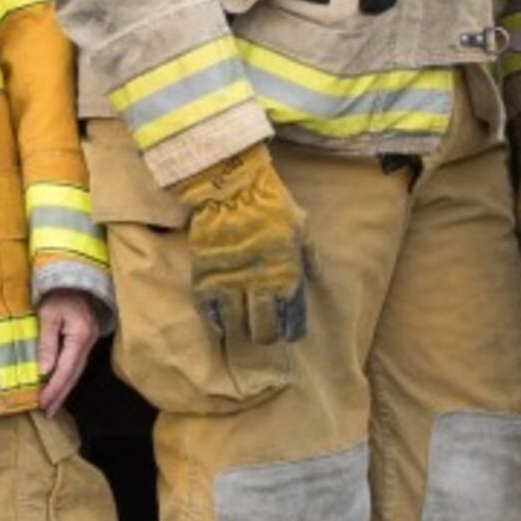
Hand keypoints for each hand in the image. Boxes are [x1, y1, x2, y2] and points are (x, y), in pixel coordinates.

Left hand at [37, 290, 106, 410]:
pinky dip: (67, 377)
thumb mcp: (47, 315)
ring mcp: (90, 341)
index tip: (43, 403)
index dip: (54, 388)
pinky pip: (76, 363)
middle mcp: (88, 342)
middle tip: (47, 412)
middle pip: (74, 375)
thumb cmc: (58, 293)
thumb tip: (44, 371)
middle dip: (60, 395)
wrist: (75, 278)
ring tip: (52, 405)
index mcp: (80, 336)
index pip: (66, 369)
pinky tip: (59, 385)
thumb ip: (47, 343)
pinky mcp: (86, 339)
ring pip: (77, 371)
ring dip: (64, 388)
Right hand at [168, 149, 307, 345]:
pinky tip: (220, 325)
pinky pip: (210, 310)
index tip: (291, 334)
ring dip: (242, 329)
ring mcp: (230, 282)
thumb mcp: (301, 226)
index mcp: (286, 274)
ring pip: (236, 324)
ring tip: (243, 328)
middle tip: (265, 331)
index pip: (292, 317)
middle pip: (263, 329)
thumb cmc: (271, 203)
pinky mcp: (205, 276)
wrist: (231, 186)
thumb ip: (309, 256)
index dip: (292, 330)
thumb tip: (315, 277)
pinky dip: (216, 321)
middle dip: (266, 334)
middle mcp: (259, 285)